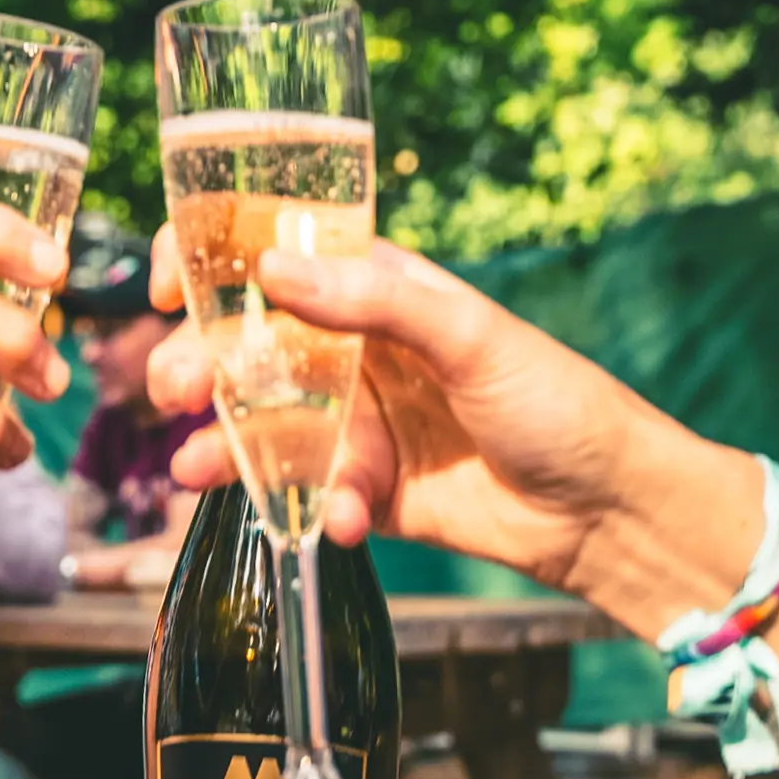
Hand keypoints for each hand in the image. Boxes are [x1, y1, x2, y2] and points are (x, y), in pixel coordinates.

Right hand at [149, 229, 747, 606]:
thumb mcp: (469, 335)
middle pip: (251, 348)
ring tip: (194, 468)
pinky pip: (313, 496)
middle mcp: (357, 352)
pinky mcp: (369, 493)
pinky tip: (333, 521)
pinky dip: (311, 509)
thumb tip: (273, 268)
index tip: (169, 287)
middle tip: (177, 391)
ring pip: (265, 427)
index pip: (278, 256)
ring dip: (224, 445)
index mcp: (379, 291)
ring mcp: (359, 424)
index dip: (213, 263)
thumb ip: (373, 300)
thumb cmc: (557, 400)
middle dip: (200, 366)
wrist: (609, 511)